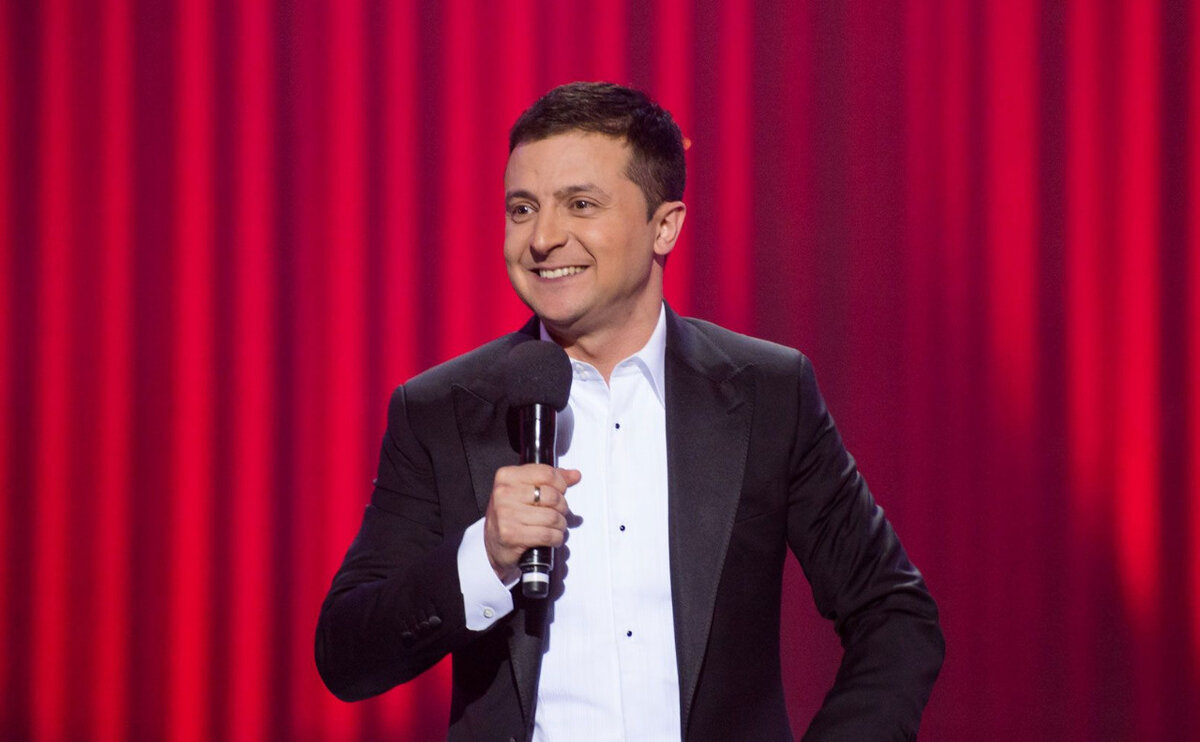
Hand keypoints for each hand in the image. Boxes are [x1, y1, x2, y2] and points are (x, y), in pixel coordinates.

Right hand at [484, 464, 580, 582]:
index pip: (546, 473)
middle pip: (552, 496)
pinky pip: (547, 535)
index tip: (561, 491)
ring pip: (552, 517)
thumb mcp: (525, 490)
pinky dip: (556, 538)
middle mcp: (504, 494)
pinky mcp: (511, 535)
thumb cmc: (511, 515)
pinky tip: (552, 538)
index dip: (561, 484)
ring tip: (556, 526)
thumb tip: (574, 475)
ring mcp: (506, 515)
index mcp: (507, 477)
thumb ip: (550, 480)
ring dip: (560, 525)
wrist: (495, 545)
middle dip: (562, 507)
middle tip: (559, 512)